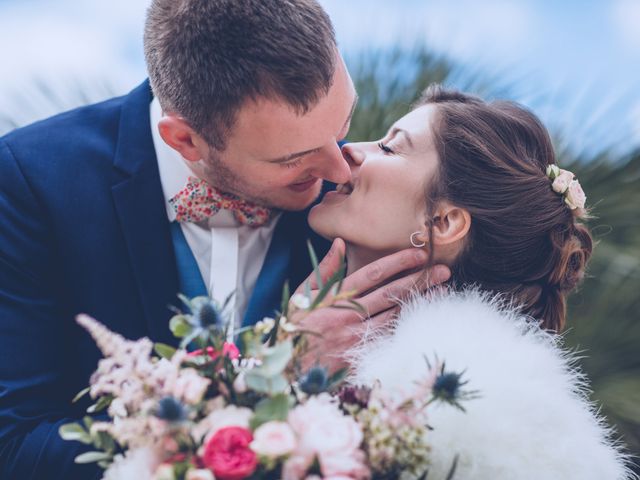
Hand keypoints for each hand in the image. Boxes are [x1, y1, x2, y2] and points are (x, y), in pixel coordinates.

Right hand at [292, 238, 450, 372]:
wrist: (286, 366)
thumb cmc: (295, 325)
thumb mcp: (303, 294)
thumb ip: (325, 269)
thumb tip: (341, 243)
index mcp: (336, 297)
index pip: (373, 274)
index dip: (398, 262)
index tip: (419, 253)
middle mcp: (349, 316)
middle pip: (392, 294)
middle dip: (420, 280)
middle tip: (444, 270)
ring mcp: (357, 337)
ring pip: (397, 316)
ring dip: (421, 303)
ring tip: (443, 292)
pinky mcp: (361, 355)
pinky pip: (390, 339)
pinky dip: (409, 327)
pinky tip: (426, 318)